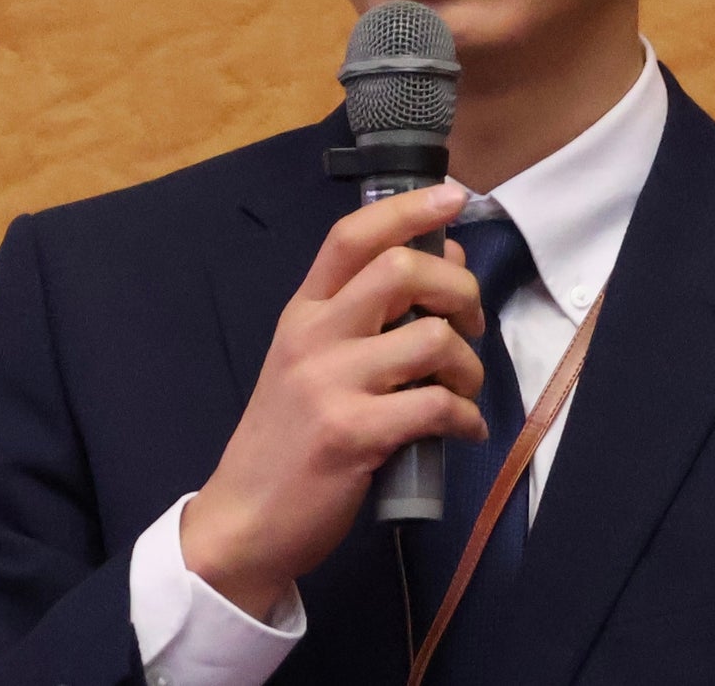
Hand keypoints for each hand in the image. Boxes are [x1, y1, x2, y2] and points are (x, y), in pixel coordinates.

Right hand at [180, 183, 487, 619]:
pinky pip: (435, 406)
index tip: (453, 195)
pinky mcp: (352, 435)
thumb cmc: (287, 438)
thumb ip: (364, 316)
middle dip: (460, 288)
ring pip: (431, 338)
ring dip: (469, 365)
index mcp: (302, 312)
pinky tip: (463, 430)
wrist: (244, 519)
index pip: (351, 235)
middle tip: (471, 322)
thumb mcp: (310, 362)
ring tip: (464, 389)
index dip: (408, 208)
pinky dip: (466, 418)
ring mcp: (330, 384)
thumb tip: (439, 262)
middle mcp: (313, 336)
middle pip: (403, 269)